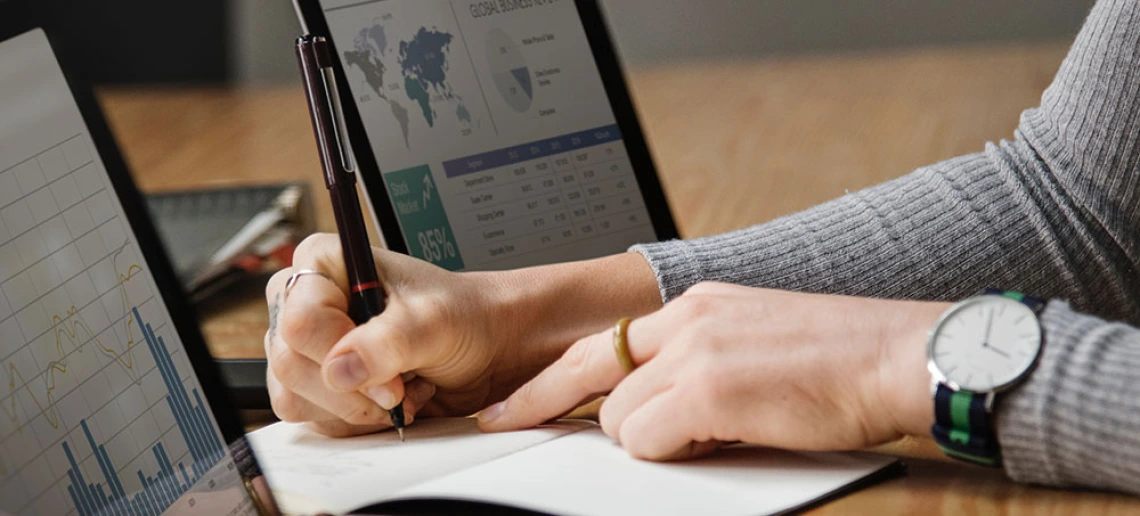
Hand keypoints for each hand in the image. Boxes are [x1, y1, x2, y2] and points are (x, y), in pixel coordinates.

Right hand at [264, 234, 660, 436]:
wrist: (487, 347)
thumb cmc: (465, 317)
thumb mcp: (434, 322)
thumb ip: (388, 342)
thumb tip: (340, 368)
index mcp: (324, 262)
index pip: (301, 320)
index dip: (341, 355)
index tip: (389, 374)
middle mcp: (306, 300)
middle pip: (290, 362)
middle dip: (352, 389)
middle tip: (400, 388)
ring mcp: (307, 345)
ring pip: (295, 395)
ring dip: (355, 407)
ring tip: (401, 387)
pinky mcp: (317, 382)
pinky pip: (313, 417)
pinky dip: (355, 419)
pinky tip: (390, 400)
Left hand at [479, 282, 949, 459]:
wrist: (901, 356)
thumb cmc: (843, 360)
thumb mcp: (755, 341)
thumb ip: (699, 362)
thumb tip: (659, 407)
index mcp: (698, 304)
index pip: (604, 340)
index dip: (551, 375)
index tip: (514, 398)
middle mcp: (688, 318)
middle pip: (589, 369)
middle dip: (543, 401)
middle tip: (503, 423)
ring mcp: (696, 350)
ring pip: (618, 414)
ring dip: (647, 438)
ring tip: (708, 434)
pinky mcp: (710, 388)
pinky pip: (646, 438)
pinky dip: (669, 451)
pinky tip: (718, 439)